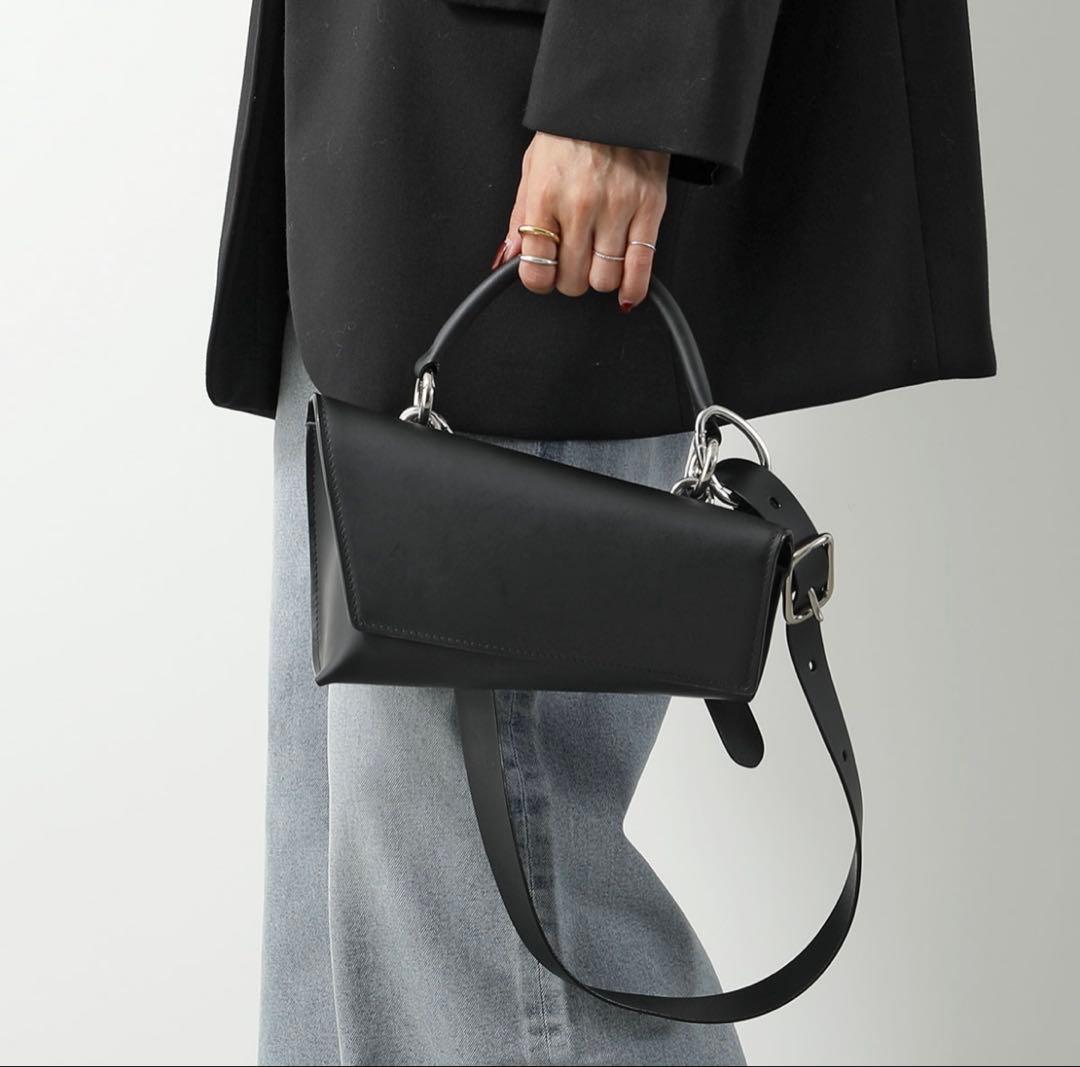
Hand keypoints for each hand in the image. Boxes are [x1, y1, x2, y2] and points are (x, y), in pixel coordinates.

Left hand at [491, 132, 670, 312]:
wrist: (616, 93)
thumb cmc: (572, 129)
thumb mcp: (534, 166)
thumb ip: (521, 216)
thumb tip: (509, 257)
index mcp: (545, 195)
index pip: (536, 268)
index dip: (538, 281)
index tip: (543, 275)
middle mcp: (580, 206)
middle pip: (572, 280)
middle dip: (569, 278)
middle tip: (572, 262)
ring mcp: (617, 209)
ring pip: (604, 279)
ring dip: (599, 278)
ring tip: (598, 261)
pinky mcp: (649, 208)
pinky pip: (641, 267)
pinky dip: (633, 288)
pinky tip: (626, 290)